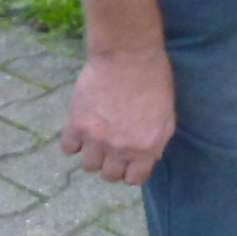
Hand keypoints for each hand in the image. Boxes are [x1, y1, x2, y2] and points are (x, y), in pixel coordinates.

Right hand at [60, 48, 175, 184]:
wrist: (128, 56)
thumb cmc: (154, 79)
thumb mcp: (168, 113)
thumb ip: (159, 139)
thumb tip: (151, 156)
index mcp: (146, 147)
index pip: (134, 178)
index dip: (132, 171)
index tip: (130, 163)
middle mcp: (120, 149)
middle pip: (109, 176)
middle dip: (113, 165)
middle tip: (114, 149)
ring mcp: (97, 139)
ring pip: (88, 166)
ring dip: (94, 155)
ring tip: (98, 139)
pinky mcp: (77, 125)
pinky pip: (68, 148)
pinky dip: (74, 142)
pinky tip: (82, 129)